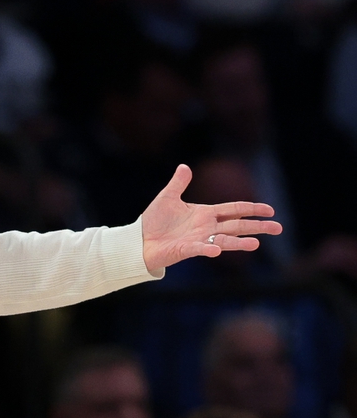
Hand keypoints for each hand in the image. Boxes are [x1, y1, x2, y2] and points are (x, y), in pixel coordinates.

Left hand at [141, 164, 281, 270]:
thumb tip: (184, 166)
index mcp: (205, 213)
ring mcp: (199, 239)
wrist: (139, 240)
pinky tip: (217, 250)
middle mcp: (206, 227)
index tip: (270, 210)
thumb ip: (178, 183)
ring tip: (257, 244)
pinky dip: (208, 249)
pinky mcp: (186, 250)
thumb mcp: (167, 198)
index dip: (251, 208)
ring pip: (225, 240)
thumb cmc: (154, 221)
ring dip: (240, 242)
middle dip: (257, 226)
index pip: (234, 210)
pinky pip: (200, 249)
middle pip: (237, 225)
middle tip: (278, 228)